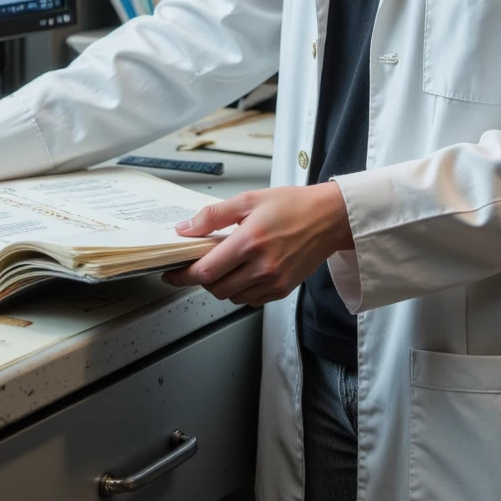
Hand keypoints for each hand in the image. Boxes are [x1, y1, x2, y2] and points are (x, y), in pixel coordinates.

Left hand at [163, 182, 353, 306]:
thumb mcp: (248, 200)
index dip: (183, 276)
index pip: (206, 271)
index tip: (172, 274)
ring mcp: (274, 281)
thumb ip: (213, 215)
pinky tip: (244, 272)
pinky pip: (250, 300)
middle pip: (216, 288)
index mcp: (250, 241)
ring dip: (221, 286)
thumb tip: (185, 228)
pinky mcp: (282, 289)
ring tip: (226, 264)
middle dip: (201, 279)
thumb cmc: (293, 206)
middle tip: (200, 264)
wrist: (328, 219)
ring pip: (232, 297)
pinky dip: (240, 290)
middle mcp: (262, 266)